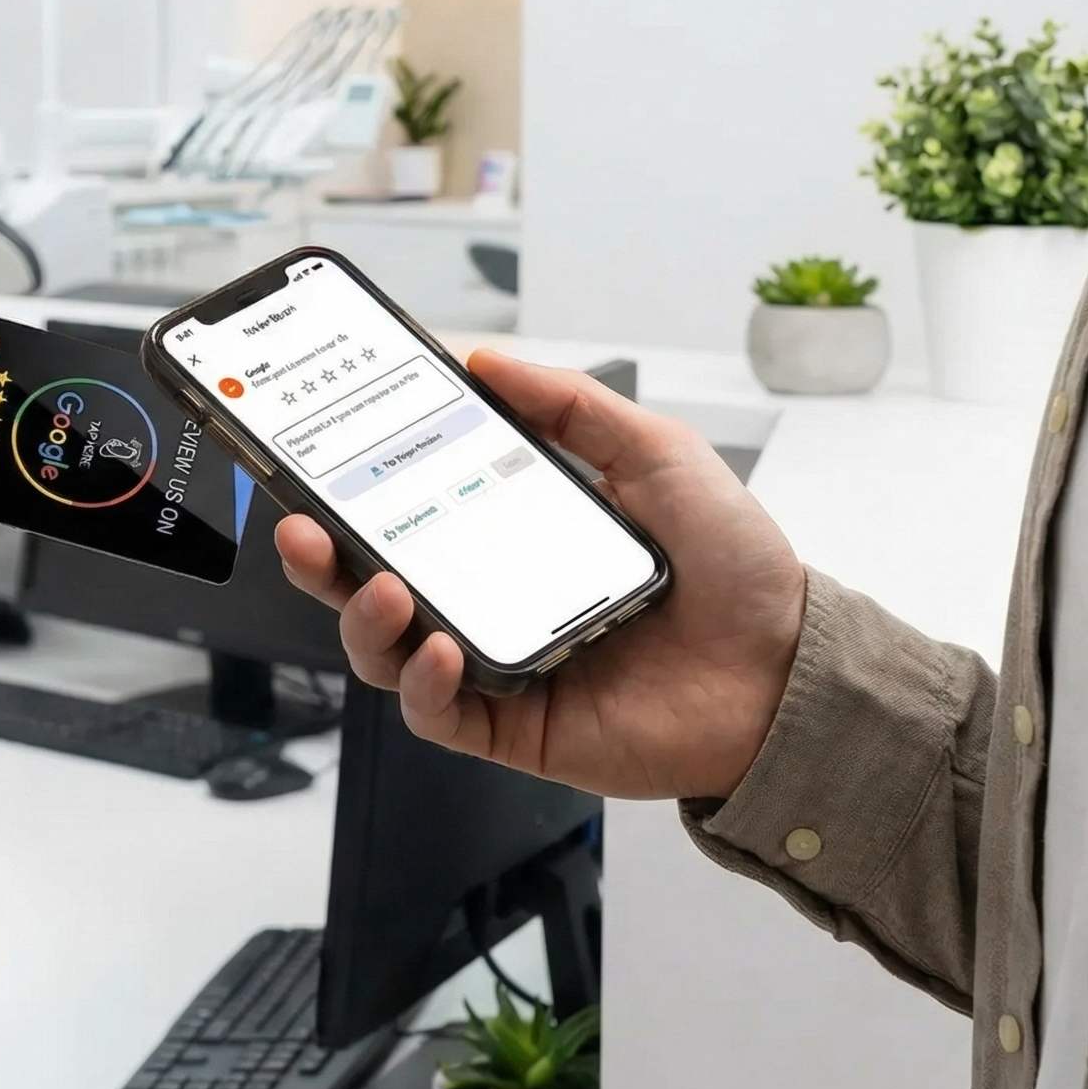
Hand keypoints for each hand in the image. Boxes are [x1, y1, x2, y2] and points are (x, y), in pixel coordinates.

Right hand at [276, 347, 803, 801]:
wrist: (789, 668)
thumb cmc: (733, 568)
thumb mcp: (655, 453)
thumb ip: (572, 404)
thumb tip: (485, 361)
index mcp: (509, 537)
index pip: (407, 510)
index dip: (350, 488)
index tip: (314, 451)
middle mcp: (490, 599)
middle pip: (370, 582)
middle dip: (318, 557)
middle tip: (298, 523)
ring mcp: (495, 665)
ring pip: (386, 651)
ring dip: (362, 617)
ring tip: (380, 586)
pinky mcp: (514, 727)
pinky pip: (437, 713)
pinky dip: (422, 683)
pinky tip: (438, 650)